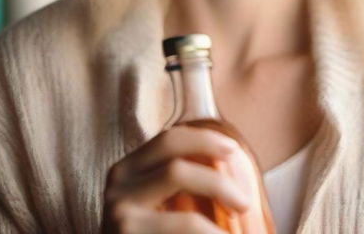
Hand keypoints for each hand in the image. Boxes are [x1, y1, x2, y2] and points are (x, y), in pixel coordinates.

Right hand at [100, 124, 249, 232]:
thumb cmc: (148, 231)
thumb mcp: (153, 203)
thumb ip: (176, 182)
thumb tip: (231, 167)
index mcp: (127, 169)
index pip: (168, 139)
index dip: (204, 139)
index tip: (234, 149)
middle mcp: (118, 186)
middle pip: (176, 166)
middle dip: (217, 181)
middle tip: (245, 202)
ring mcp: (119, 216)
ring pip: (183, 204)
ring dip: (218, 217)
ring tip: (238, 230)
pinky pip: (185, 231)